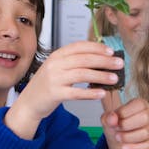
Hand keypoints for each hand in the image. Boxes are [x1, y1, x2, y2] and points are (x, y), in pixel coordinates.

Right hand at [5, 41, 123, 138]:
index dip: (97, 48)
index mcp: (57, 55)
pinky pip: (76, 93)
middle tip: (119, 64)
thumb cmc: (46, 85)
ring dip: (101, 76)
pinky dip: (91, 93)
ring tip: (114, 78)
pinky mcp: (55, 94)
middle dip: (104, 61)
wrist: (29, 102)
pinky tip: (102, 93)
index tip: (111, 52)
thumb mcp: (57, 68)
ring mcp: (54, 79)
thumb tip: (100, 59)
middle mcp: (55, 65)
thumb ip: (74, 62)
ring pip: (82, 74)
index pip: (80, 46)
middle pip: (84, 59)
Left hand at [100, 96, 148, 148]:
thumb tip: (112, 118)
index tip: (114, 120)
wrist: (120, 141)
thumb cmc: (116, 126)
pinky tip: (124, 148)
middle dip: (127, 125)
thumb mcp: (107, 120)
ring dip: (129, 137)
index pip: (138, 104)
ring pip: (147, 132)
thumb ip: (108, 117)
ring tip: (118, 138)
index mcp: (141, 104)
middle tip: (116, 130)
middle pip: (145, 118)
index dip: (124, 113)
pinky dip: (135, 148)